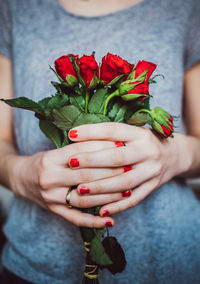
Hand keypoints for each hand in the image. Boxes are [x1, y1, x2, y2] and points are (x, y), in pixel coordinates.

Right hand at [10, 140, 124, 227]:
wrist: (21, 177)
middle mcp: (50, 178)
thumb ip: (78, 148)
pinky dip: (94, 221)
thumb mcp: (56, 150)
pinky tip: (110, 221)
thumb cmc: (43, 161)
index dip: (104, 148)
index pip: (82, 152)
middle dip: (112, 171)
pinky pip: (76, 218)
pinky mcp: (54, 210)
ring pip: (84, 198)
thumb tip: (110, 142)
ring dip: (108, 195)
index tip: (123, 146)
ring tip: (128, 191)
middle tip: (132, 167)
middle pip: (86, 175)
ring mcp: (51, 197)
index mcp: (51, 158)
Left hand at [67, 123, 183, 216]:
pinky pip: (134, 199)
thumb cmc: (145, 142)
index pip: (113, 131)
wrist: (174, 155)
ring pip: (124, 182)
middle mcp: (148, 151)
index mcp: (140, 134)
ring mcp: (152, 171)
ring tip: (80, 189)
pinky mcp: (153, 186)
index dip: (92, 132)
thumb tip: (80, 136)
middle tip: (71, 162)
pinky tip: (101, 211)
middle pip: (117, 157)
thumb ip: (112, 135)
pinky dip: (117, 206)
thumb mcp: (133, 132)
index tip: (72, 134)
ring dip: (101, 187)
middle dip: (92, 160)